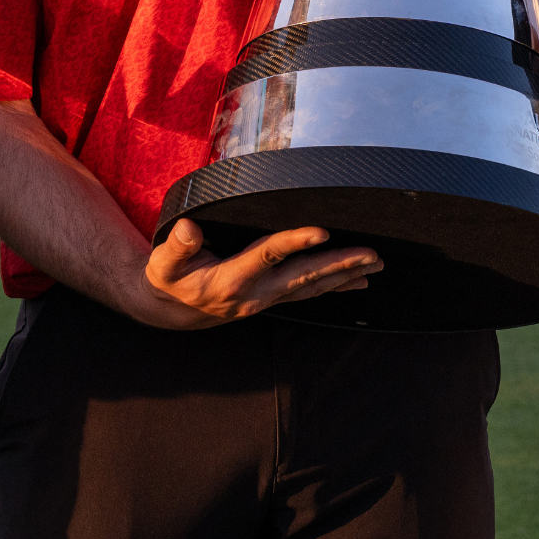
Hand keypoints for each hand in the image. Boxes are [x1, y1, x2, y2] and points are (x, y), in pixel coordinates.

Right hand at [136, 219, 380, 329]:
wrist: (173, 309)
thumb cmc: (169, 278)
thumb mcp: (164, 262)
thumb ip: (178, 246)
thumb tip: (190, 229)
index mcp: (231, 279)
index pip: (268, 256)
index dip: (294, 243)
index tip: (321, 232)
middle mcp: (255, 294)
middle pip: (303, 277)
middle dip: (338, 265)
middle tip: (370, 255)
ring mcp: (266, 300)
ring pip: (312, 287)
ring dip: (344, 275)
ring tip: (374, 264)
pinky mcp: (271, 299)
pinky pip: (308, 294)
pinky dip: (334, 286)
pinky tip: (356, 281)